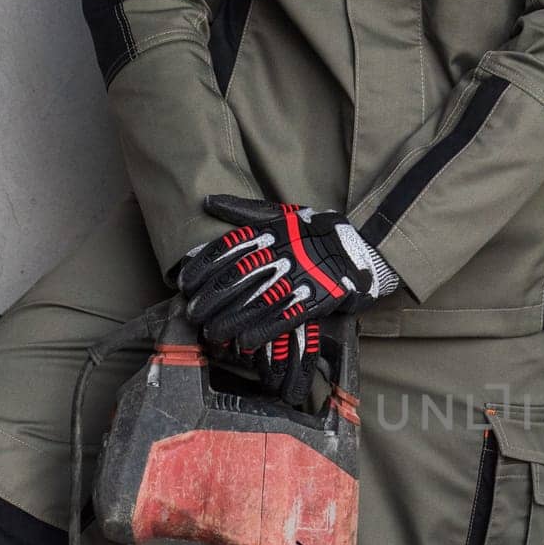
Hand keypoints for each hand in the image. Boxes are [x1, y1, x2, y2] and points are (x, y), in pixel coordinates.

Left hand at [177, 195, 398, 350]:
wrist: (358, 250)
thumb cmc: (314, 233)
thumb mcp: (281, 214)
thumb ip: (245, 210)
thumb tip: (208, 201)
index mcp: (270, 232)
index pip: (227, 249)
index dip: (203, 267)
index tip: (185, 283)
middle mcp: (282, 253)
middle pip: (236, 278)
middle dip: (211, 299)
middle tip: (193, 314)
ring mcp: (299, 278)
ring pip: (256, 302)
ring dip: (231, 321)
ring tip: (212, 334)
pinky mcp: (315, 299)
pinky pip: (284, 318)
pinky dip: (262, 332)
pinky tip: (244, 342)